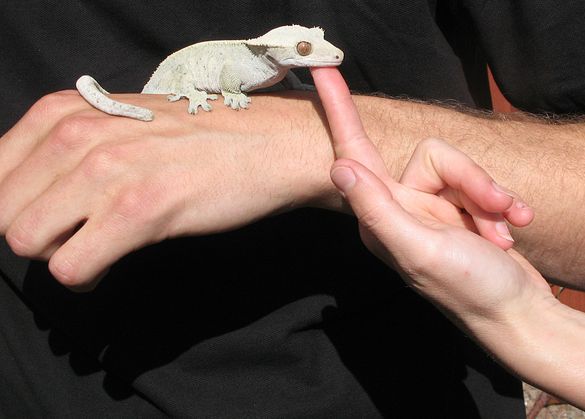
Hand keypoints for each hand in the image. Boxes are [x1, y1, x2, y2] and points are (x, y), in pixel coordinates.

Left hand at [0, 90, 328, 289]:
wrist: (270, 144)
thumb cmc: (202, 137)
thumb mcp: (121, 121)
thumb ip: (71, 145)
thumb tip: (31, 195)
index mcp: (64, 112)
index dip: (15, 207)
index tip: (50, 219)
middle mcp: (76, 135)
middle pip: (3, 213)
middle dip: (36, 235)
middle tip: (77, 235)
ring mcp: (106, 172)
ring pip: (25, 241)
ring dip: (58, 255)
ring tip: (95, 247)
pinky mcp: (137, 211)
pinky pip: (72, 267)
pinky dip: (85, 275)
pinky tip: (111, 262)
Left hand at [312, 67, 548, 321]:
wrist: (520, 313)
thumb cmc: (471, 290)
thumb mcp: (421, 250)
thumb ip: (381, 209)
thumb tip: (340, 169)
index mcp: (382, 216)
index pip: (355, 154)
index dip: (340, 111)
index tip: (324, 71)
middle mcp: (403, 208)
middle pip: (435, 155)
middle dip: (473, 181)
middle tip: (496, 214)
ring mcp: (435, 209)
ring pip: (464, 169)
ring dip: (491, 199)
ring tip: (503, 232)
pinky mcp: (463, 212)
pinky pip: (482, 185)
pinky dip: (502, 206)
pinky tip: (512, 229)